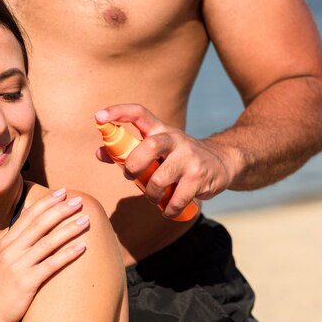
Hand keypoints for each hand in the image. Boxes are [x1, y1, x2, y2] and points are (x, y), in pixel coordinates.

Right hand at [0, 190, 88, 321]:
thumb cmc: (0, 287)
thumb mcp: (4, 260)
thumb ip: (18, 244)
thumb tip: (38, 230)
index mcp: (6, 243)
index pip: (28, 216)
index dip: (46, 203)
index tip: (63, 192)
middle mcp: (11, 250)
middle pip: (40, 224)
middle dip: (61, 210)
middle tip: (79, 201)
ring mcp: (18, 266)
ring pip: (48, 242)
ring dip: (69, 229)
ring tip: (86, 221)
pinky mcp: (26, 282)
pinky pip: (51, 265)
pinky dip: (68, 254)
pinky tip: (82, 247)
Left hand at [95, 104, 234, 217]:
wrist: (222, 162)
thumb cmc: (179, 158)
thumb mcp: (157, 149)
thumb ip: (128, 151)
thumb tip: (99, 153)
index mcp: (161, 130)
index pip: (139, 113)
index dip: (118, 112)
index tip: (99, 116)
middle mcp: (175, 140)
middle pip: (150, 146)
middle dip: (133, 165)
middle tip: (130, 177)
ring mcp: (189, 158)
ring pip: (160, 179)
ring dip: (151, 194)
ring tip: (154, 197)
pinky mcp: (199, 178)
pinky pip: (176, 200)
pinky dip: (168, 209)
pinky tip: (169, 209)